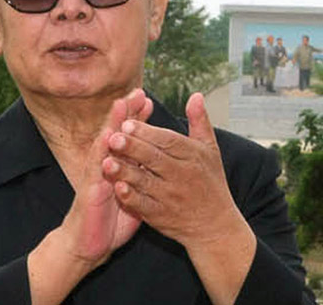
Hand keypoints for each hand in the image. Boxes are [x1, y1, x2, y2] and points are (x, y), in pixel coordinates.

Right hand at [59, 89, 152, 266]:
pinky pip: (95, 170)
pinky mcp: (89, 190)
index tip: (148, 100)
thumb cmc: (110, 220)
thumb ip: (139, 177)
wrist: (87, 246)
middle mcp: (105, 166)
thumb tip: (155, 164)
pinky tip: (106, 138)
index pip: (128, 138)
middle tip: (137, 92)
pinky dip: (101, 152)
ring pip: (104, 145)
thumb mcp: (131, 195)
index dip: (137, 119)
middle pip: (116, 134)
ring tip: (121, 105)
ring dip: (112, 124)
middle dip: (126, 113)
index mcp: (117, 167)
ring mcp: (95, 176)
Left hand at [102, 93, 247, 250]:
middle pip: (154, 159)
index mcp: (192, 156)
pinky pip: (144, 205)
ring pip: (145, 181)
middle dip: (132, 148)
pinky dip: (131, 197)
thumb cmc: (211, 182)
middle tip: (112, 137)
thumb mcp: (210, 149)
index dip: (147, 132)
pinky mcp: (162, 216)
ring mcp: (171, 197)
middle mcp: (182, 176)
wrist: (215, 225)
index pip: (168, 141)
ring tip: (106, 161)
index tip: (127, 122)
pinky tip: (117, 188)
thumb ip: (199, 122)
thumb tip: (196, 95)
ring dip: (126, 172)